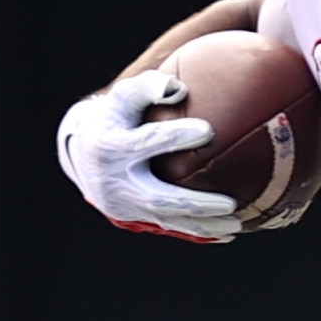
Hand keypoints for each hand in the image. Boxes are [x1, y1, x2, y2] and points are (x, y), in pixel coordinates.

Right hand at [57, 71, 241, 242]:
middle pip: (158, 198)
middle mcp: (116, 182)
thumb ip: (146, 88)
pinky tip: (228, 232)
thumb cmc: (113, 118)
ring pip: (167, 220)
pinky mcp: (133, 218)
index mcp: (110, 147)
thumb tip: (176, 87)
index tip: (208, 130)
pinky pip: (169, 228)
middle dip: (195, 202)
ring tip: (237, 222)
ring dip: (203, 224)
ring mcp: (124, 205)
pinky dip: (198, 232)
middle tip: (230, 202)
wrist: (83, 154)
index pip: (144, 143)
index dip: (173, 136)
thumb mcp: (121, 98)